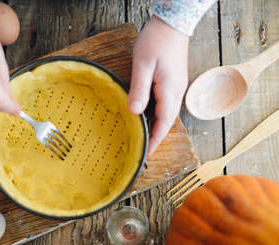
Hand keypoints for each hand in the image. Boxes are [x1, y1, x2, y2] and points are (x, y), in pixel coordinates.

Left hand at [128, 16, 188, 154]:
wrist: (173, 23)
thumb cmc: (156, 40)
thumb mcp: (143, 65)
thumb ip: (139, 89)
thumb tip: (135, 112)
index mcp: (170, 90)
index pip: (164, 123)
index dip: (156, 140)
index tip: (147, 154)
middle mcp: (176, 91)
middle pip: (167, 121)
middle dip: (157, 137)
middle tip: (144, 149)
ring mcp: (176, 86)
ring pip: (167, 113)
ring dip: (157, 126)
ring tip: (144, 137)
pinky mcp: (173, 81)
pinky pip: (166, 103)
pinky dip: (158, 114)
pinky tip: (147, 115)